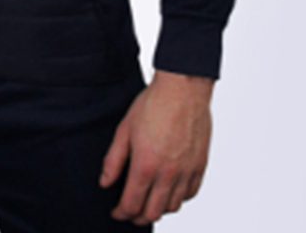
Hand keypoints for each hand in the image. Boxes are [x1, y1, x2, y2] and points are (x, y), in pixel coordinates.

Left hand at [98, 69, 213, 224]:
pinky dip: (179, 198)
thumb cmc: (153, 103)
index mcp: (146, 165)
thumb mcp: (124, 129)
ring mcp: (186, 171)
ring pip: (173, 206)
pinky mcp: (200, 165)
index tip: (116, 212)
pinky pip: (190, 194)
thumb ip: (114, 160)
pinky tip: (170, 190)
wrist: (183, 88)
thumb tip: (105, 183)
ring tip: (149, 201)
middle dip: (138, 216)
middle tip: (131, 211)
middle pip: (153, 212)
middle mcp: (168, 173)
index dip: (121, 213)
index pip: (132, 204)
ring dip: (159, 209)